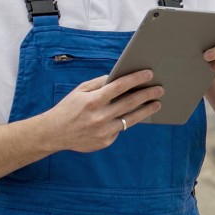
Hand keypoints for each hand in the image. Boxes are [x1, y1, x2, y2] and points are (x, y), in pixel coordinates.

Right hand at [45, 70, 163, 151]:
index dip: (136, 78)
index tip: (149, 73)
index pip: (120, 86)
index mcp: (93, 100)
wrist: (54, 133)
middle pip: (130, 103)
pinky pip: (120, 129)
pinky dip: (126, 121)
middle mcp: (99, 116)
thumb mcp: (80, 91)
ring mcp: (103, 131)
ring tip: (157, 104)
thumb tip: (120, 77)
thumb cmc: (69, 108)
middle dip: (147, 94)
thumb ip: (100, 83)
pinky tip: (135, 115)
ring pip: (131, 119)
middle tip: (160, 89)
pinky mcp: (105, 141)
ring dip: (146, 110)